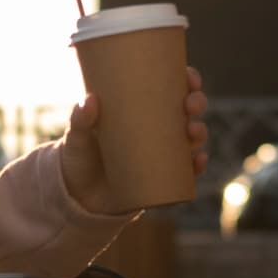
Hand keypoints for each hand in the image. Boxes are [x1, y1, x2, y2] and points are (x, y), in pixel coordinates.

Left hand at [61, 67, 209, 214]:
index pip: (171, 86)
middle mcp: (158, 128)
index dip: (187, 79)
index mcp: (141, 108)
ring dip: (200, 132)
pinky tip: (198, 161)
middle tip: (190, 105)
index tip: (189, 78)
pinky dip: (197, 166)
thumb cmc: (79, 158)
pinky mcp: (164, 178)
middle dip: (197, 102)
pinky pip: (188, 171)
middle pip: (188, 109)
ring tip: (192, 132)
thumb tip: (90, 100)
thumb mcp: (77, 138)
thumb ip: (80, 120)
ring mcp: (163, 153)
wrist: (79, 199)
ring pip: (192, 138)